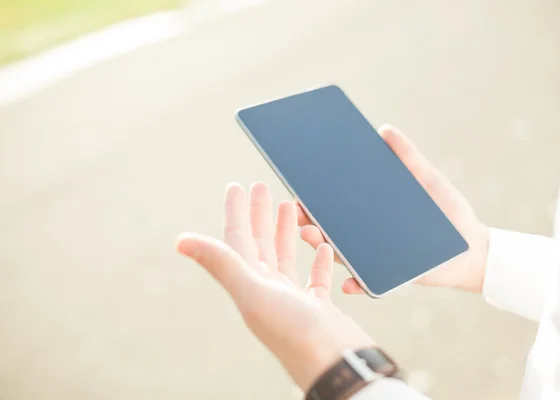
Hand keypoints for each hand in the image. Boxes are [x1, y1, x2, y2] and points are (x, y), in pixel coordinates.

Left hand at [176, 182, 374, 390]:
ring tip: (288, 208)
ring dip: (285, 232)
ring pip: (285, 258)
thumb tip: (180, 241)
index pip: (238, 240)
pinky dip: (316, 261)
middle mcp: (268, 291)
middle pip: (260, 245)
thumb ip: (220, 263)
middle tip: (260, 187)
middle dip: (259, 214)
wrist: (335, 365)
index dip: (236, 211)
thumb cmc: (295, 332)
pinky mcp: (319, 308)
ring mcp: (294, 300)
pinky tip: (321, 247)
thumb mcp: (253, 292)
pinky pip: (314, 278)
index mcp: (250, 284)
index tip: (236, 186)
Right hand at [298, 125, 489, 293]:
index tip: (298, 188)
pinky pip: (367, 284)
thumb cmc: (448, 211)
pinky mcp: (389, 278)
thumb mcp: (426, 179)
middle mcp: (366, 236)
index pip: (335, 206)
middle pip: (328, 228)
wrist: (473, 246)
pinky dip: (356, 286)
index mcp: (369, 213)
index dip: (314, 199)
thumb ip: (407, 156)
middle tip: (295, 211)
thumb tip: (384, 129)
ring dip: (322, 247)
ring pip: (340, 254)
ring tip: (310, 235)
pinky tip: (347, 284)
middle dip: (307, 221)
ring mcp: (374, 258)